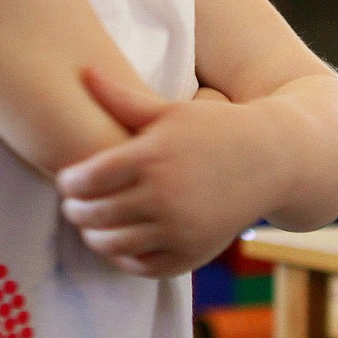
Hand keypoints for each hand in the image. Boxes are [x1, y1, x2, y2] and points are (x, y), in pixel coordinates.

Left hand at [56, 69, 275, 277]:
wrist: (271, 160)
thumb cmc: (214, 128)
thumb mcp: (169, 109)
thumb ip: (121, 98)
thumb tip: (82, 71)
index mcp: (151, 157)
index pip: (88, 179)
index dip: (69, 182)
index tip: (66, 179)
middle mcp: (163, 197)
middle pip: (95, 215)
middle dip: (75, 211)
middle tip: (71, 205)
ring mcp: (179, 230)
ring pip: (114, 245)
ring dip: (93, 237)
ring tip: (90, 225)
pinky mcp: (192, 254)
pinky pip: (142, 266)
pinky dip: (123, 258)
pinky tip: (119, 242)